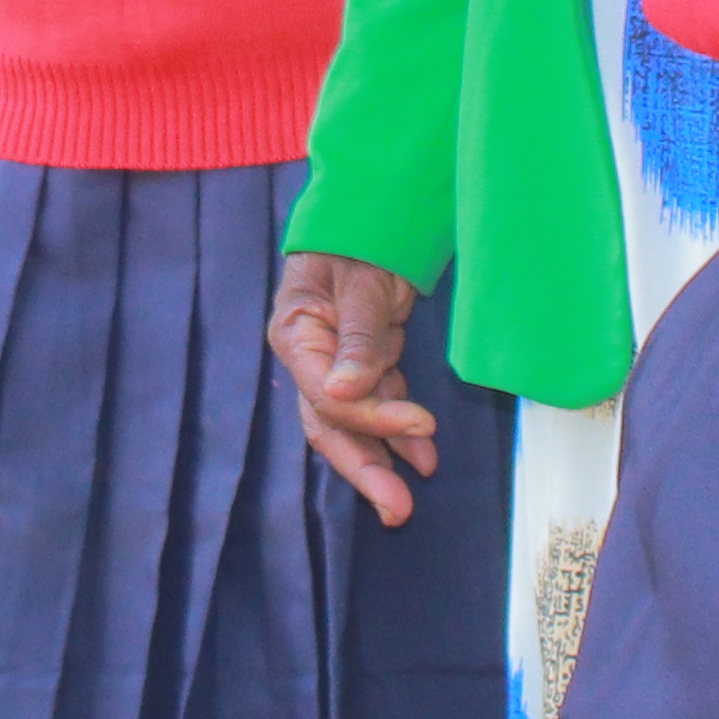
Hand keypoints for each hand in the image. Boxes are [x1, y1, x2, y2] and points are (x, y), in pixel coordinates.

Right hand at [269, 252, 437, 525]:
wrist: (373, 210)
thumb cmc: (359, 237)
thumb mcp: (361, 281)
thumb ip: (358, 336)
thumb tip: (346, 392)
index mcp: (296, 335)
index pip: (326, 394)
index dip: (370, 415)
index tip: (418, 423)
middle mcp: (309, 357)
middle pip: (330, 425)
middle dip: (365, 468)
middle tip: (397, 508)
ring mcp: (334, 364)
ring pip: (354, 426)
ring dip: (384, 458)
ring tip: (411, 498)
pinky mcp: (362, 364)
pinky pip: (379, 406)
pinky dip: (400, 432)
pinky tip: (423, 458)